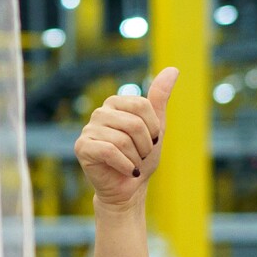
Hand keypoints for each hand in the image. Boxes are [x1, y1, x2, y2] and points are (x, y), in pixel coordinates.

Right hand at [74, 67, 177, 209]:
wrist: (129, 188)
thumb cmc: (142, 157)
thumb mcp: (156, 127)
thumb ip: (160, 98)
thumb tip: (173, 69)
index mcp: (116, 103)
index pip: (142, 105)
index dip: (153, 128)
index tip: (151, 141)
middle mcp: (100, 112)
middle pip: (134, 123)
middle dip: (145, 146)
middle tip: (140, 156)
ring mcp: (88, 129)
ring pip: (123, 140)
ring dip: (136, 158)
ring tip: (132, 164)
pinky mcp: (82, 147)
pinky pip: (111, 152)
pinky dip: (126, 165)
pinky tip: (127, 171)